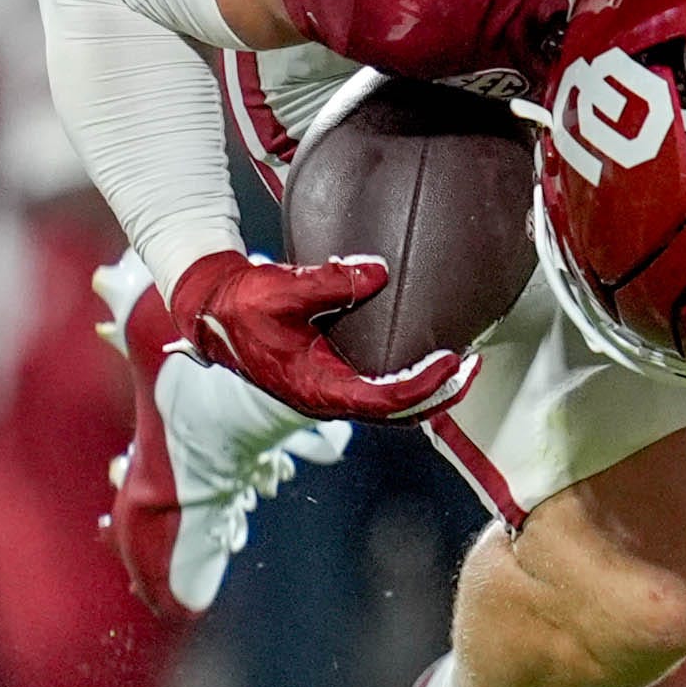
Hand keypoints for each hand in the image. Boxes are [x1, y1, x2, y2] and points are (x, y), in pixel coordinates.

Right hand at [168, 250, 477, 424]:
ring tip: (461, 364)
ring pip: (391, 408)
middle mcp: (327, 398)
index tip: (452, 362)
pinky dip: (409, 381)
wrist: (212, 309)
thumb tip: (378, 272)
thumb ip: (332, 282)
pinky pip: (380, 391)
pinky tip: (428, 359)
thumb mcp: (284, 289)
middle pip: (398, 413)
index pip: (384, 400)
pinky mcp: (331, 378)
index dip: (423, 385)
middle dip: (440, 393)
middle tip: (473, 366)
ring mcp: (329, 391)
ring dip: (429, 390)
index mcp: (316, 387)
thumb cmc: (241, 305)